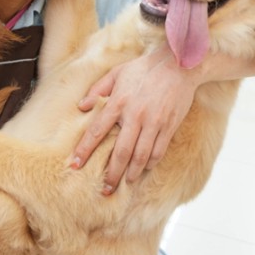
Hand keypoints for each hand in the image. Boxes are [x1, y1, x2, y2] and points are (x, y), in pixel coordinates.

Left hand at [71, 47, 196, 193]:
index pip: (97, 131)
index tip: (75, 164)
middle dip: (111, 174)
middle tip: (104, 189)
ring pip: (140, 156)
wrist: (179, 66)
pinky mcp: (168, 126)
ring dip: (131, 173)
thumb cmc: (144, 68)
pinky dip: (150, 163)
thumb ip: (97, 90)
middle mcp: (135, 115)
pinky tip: (143, 170)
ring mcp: (154, 123)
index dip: (85, 149)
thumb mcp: (116, 73)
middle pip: (120, 152)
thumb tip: (81, 107)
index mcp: (118, 102)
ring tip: (124, 183)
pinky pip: (158, 151)